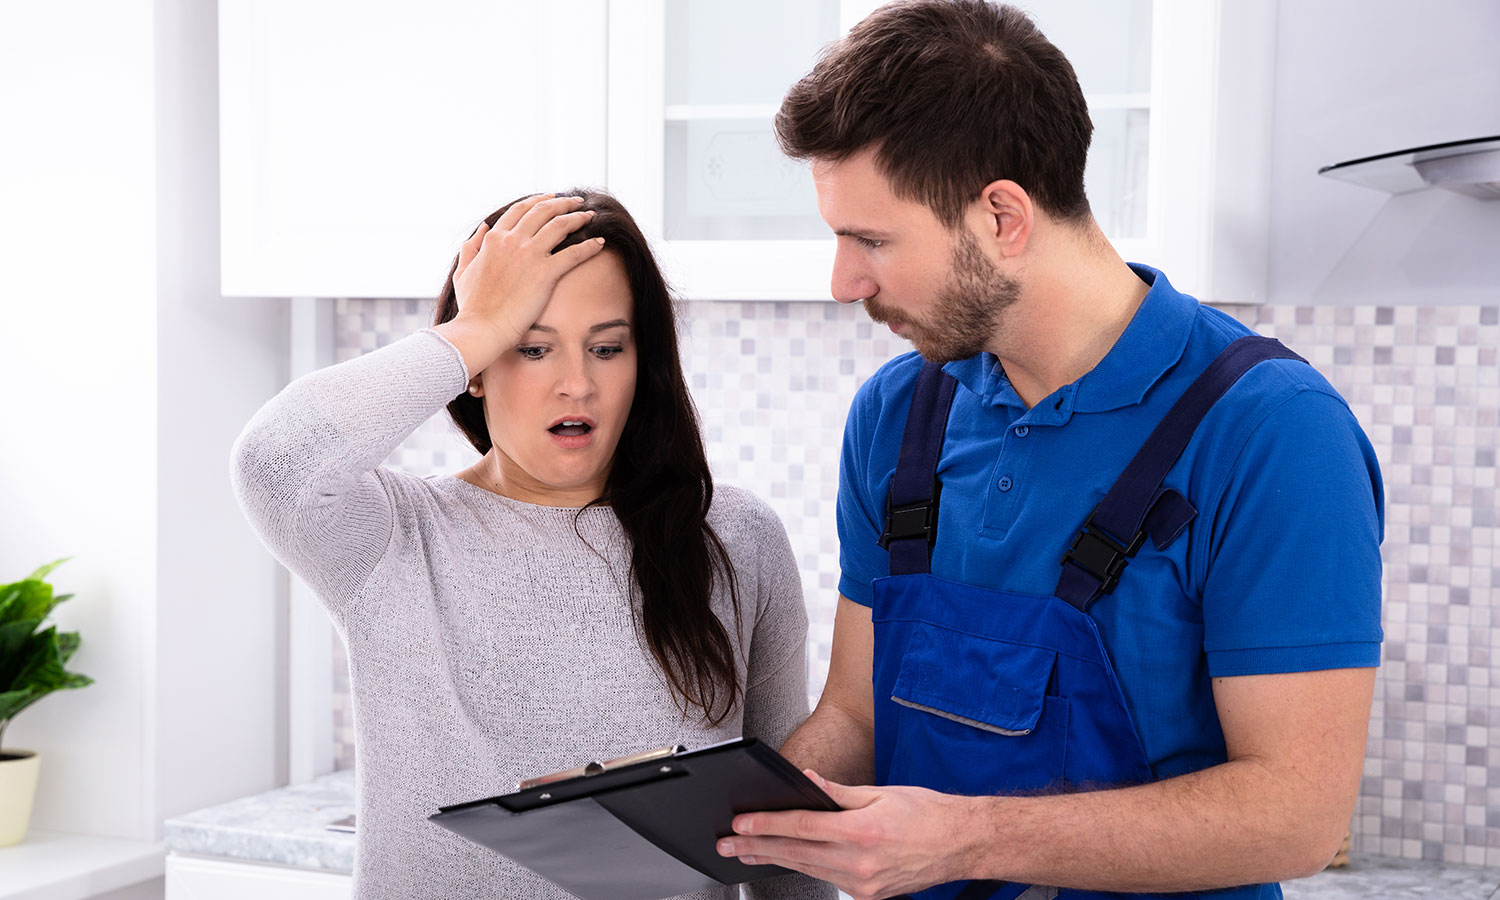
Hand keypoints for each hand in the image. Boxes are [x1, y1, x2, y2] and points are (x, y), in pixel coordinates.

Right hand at [449, 193, 604, 359]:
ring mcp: (530, 255)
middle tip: (577, 202)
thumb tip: (483, 226)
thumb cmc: (472, 306)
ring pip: (560, 225)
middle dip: (563, 203)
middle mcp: (513, 241)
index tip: (552, 198)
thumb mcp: (463, 271)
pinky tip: (601, 243)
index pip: (520, 209)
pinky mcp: (545, 273)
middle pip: (543, 211)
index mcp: (494, 238)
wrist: (482, 328)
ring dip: (578, 217)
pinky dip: (590, 246)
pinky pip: (574, 253)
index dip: (538, 200)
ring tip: (590, 216)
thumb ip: (471, 246)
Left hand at [716, 770, 977, 899]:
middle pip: (796, 853)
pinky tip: (789, 859)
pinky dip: (806, 866)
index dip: (766, 825)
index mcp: (862, 831)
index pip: (801, 827)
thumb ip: (838, 791)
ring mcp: (863, 884)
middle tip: (728, 843)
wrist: (962, 844)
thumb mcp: (882, 792)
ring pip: (808, 868)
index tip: (742, 822)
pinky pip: (828, 878)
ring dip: (773, 859)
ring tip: (745, 853)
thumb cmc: (928, 814)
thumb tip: (806, 783)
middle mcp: (860, 863)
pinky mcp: (868, 894)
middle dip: (756, 847)